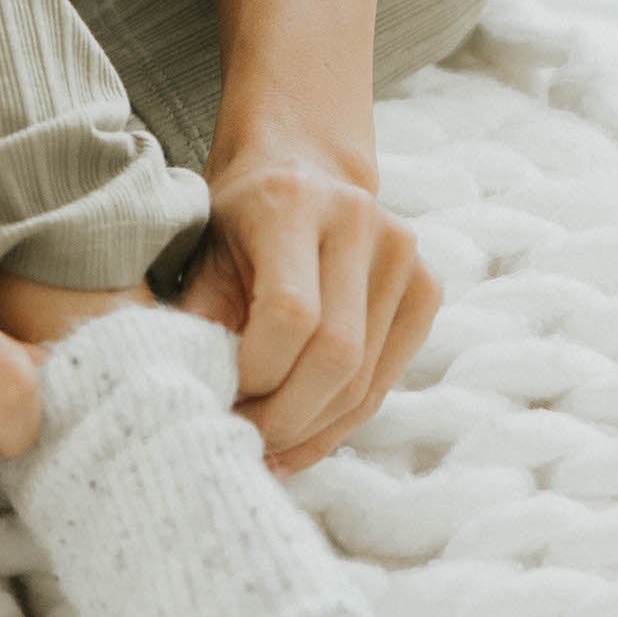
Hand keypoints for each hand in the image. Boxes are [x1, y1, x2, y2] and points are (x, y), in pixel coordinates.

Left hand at [176, 132, 442, 475]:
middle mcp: (358, 221)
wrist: (302, 168)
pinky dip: (340, 421)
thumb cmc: (240, 220)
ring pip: (363, 382)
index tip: (220, 398)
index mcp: (293, 203)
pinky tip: (301, 435)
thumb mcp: (204, 257)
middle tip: (240, 439)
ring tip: (266, 448)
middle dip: (284, 417)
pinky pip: (384, 382)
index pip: (290, 313)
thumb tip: (191, 399)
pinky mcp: (426, 288)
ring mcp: (403, 254)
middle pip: (336, 355)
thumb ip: (197, 322)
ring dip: (310, 431)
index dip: (255, 373)